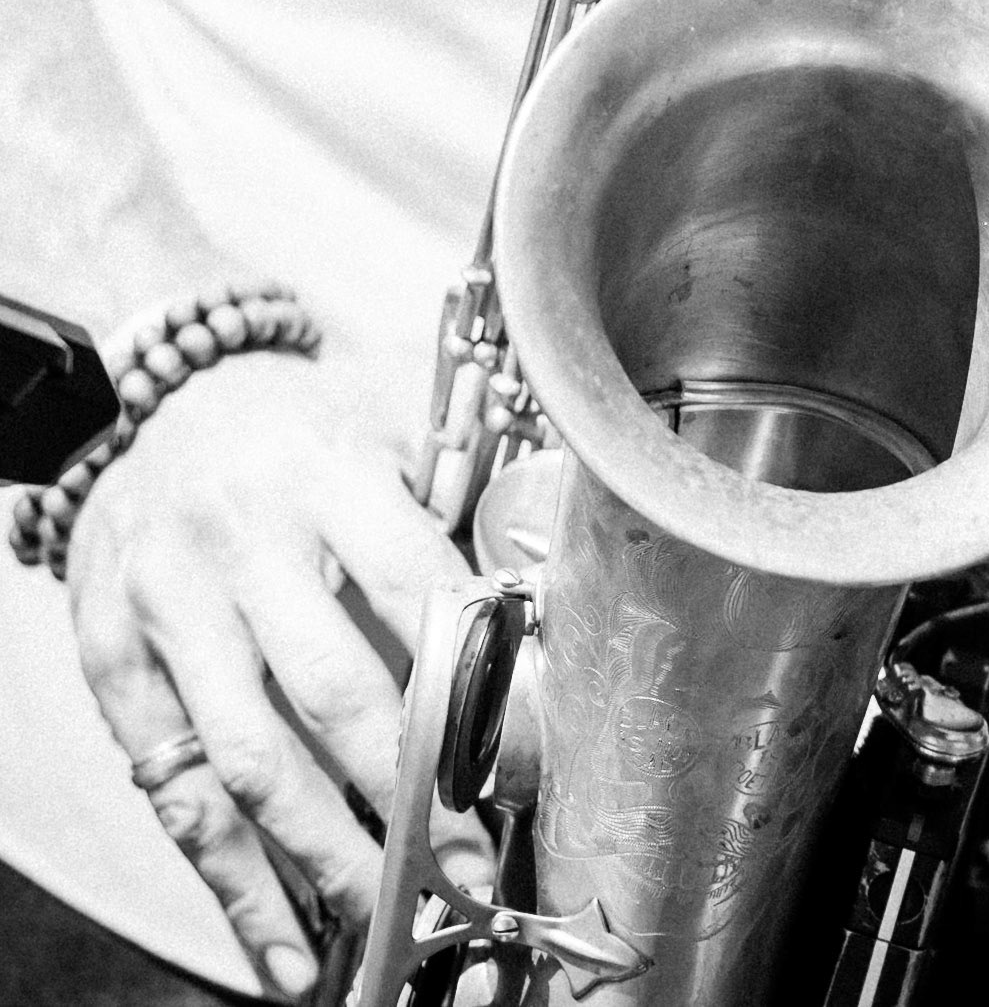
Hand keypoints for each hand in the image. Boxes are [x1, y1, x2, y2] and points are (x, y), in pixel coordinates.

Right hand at [65, 350, 487, 999]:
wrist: (156, 403)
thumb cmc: (295, 433)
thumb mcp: (380, 442)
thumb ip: (438, 529)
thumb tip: (523, 637)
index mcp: (328, 474)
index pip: (415, 585)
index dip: (469, 680)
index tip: (513, 754)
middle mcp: (241, 541)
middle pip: (333, 688)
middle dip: (406, 791)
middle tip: (464, 864)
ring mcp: (167, 605)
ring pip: (250, 758)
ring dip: (323, 856)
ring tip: (386, 915)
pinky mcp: (112, 660)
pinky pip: (175, 786)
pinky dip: (230, 875)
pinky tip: (281, 936)